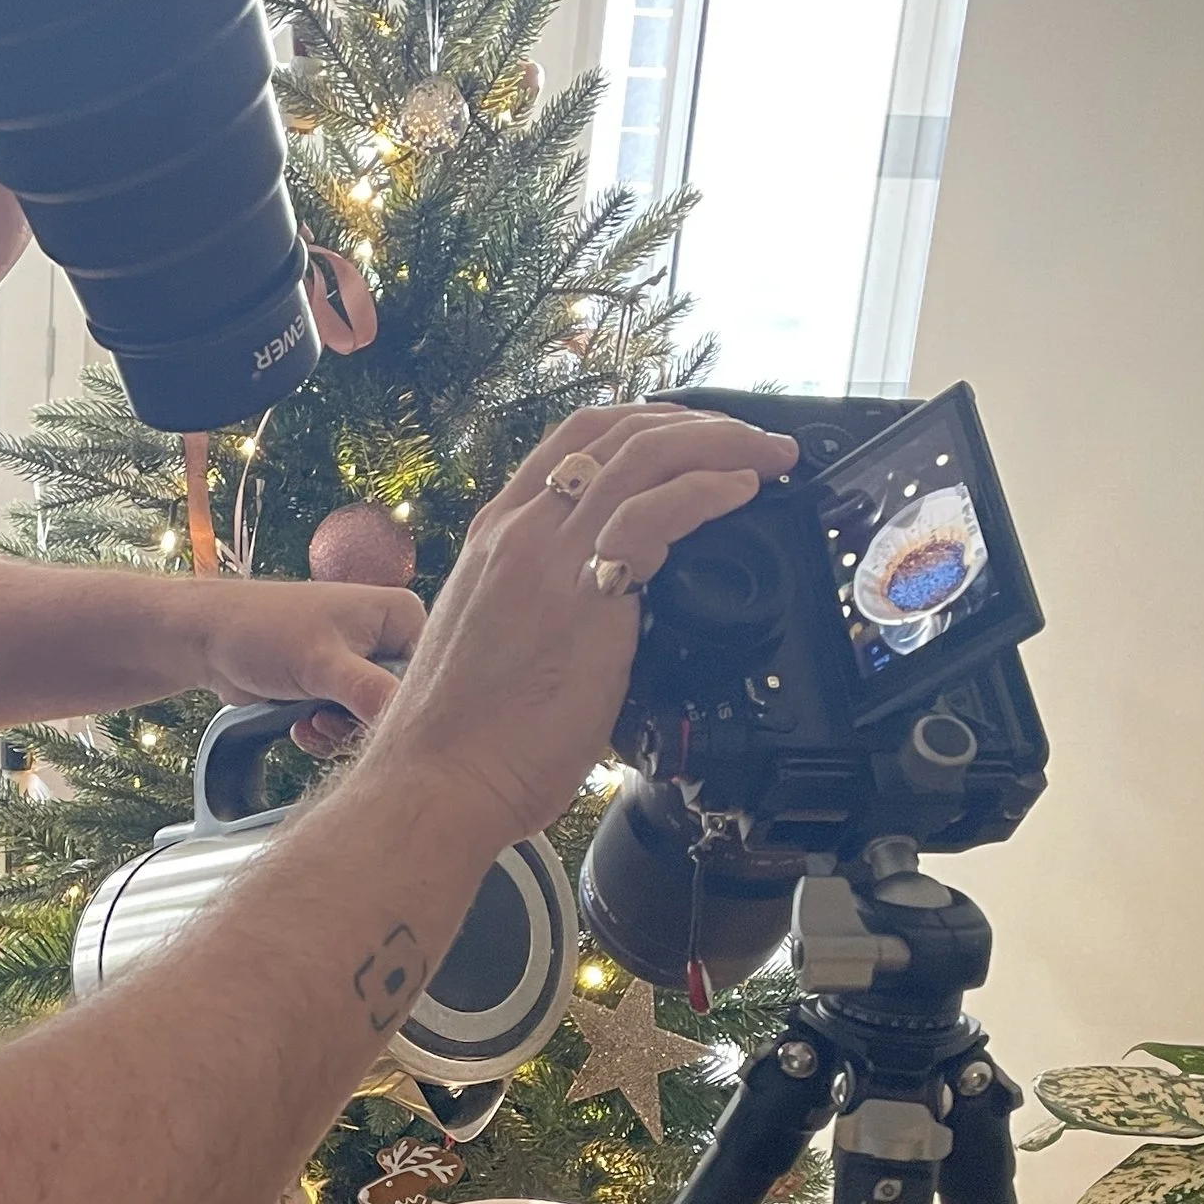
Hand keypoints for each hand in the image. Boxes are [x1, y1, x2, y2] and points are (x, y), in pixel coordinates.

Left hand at [192, 576, 425, 755]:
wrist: (208, 639)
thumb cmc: (261, 631)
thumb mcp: (321, 663)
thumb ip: (369, 692)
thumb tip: (406, 721)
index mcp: (402, 616)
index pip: (431, 676)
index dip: (402, 707)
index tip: (366, 721)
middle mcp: (390, 638)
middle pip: (404, 704)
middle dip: (363, 725)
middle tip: (326, 720)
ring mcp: (366, 665)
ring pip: (376, 722)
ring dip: (340, 734)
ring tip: (309, 721)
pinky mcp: (341, 688)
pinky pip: (351, 726)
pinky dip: (327, 734)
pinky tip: (301, 725)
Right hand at [372, 404, 799, 837]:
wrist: (438, 780)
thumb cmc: (466, 736)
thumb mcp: (500, 642)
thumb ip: (546, 609)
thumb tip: (601, 618)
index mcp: (495, 537)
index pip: (571, 443)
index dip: (640, 423)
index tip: (688, 433)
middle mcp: (519, 532)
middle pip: (615, 432)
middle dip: (693, 423)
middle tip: (747, 439)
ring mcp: (547, 557)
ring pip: (642, 457)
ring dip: (719, 445)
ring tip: (766, 456)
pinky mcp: (582, 596)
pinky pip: (656, 514)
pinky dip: (709, 491)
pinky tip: (742, 493)